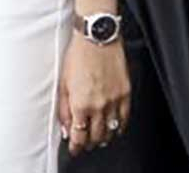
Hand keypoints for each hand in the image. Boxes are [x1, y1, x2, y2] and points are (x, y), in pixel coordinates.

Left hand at [57, 33, 130, 156]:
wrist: (97, 38)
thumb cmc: (78, 55)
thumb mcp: (63, 82)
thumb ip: (64, 108)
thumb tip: (65, 127)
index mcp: (80, 104)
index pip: (79, 135)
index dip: (76, 146)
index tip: (75, 149)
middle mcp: (98, 105)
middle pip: (96, 136)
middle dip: (90, 143)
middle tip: (86, 144)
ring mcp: (114, 101)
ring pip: (111, 130)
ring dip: (104, 137)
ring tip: (99, 139)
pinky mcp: (125, 94)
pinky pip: (125, 118)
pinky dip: (120, 127)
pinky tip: (116, 128)